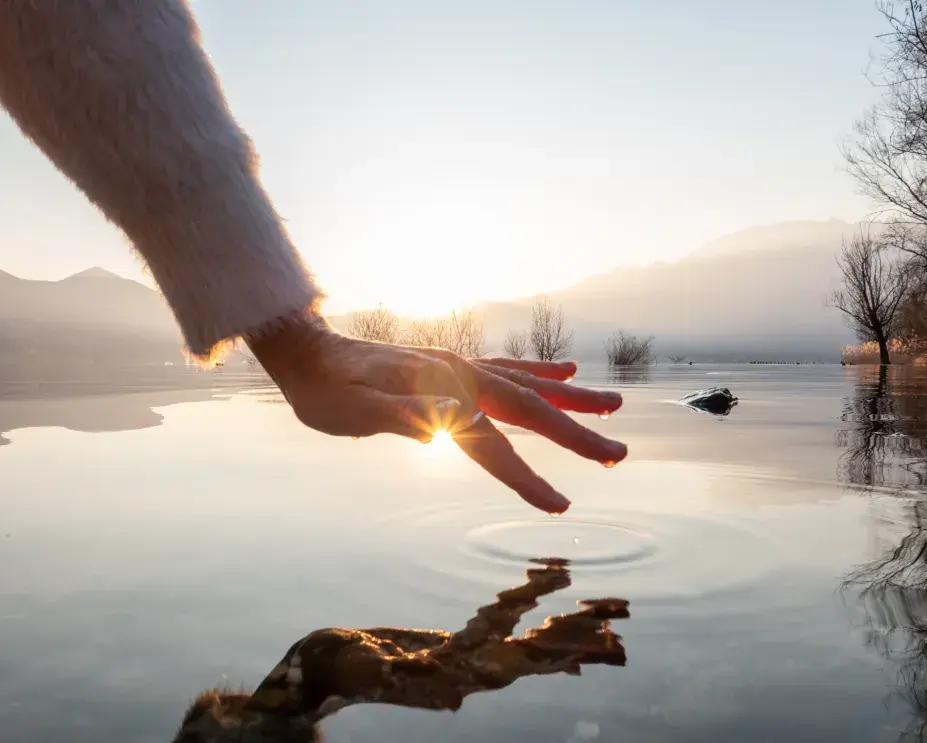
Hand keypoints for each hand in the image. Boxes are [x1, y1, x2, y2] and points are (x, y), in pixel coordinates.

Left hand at [248, 312, 626, 513]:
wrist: (307, 354)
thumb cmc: (324, 392)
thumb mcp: (351, 411)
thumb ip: (400, 415)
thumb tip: (453, 420)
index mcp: (440, 392)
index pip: (492, 444)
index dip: (526, 477)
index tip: (560, 506)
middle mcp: (459, 375)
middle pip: (528, 409)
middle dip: (575, 434)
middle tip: (619, 454)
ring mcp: (459, 367)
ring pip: (528, 385)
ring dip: (572, 399)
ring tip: (614, 406)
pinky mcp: (453, 366)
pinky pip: (508, 369)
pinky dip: (540, 372)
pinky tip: (565, 370)